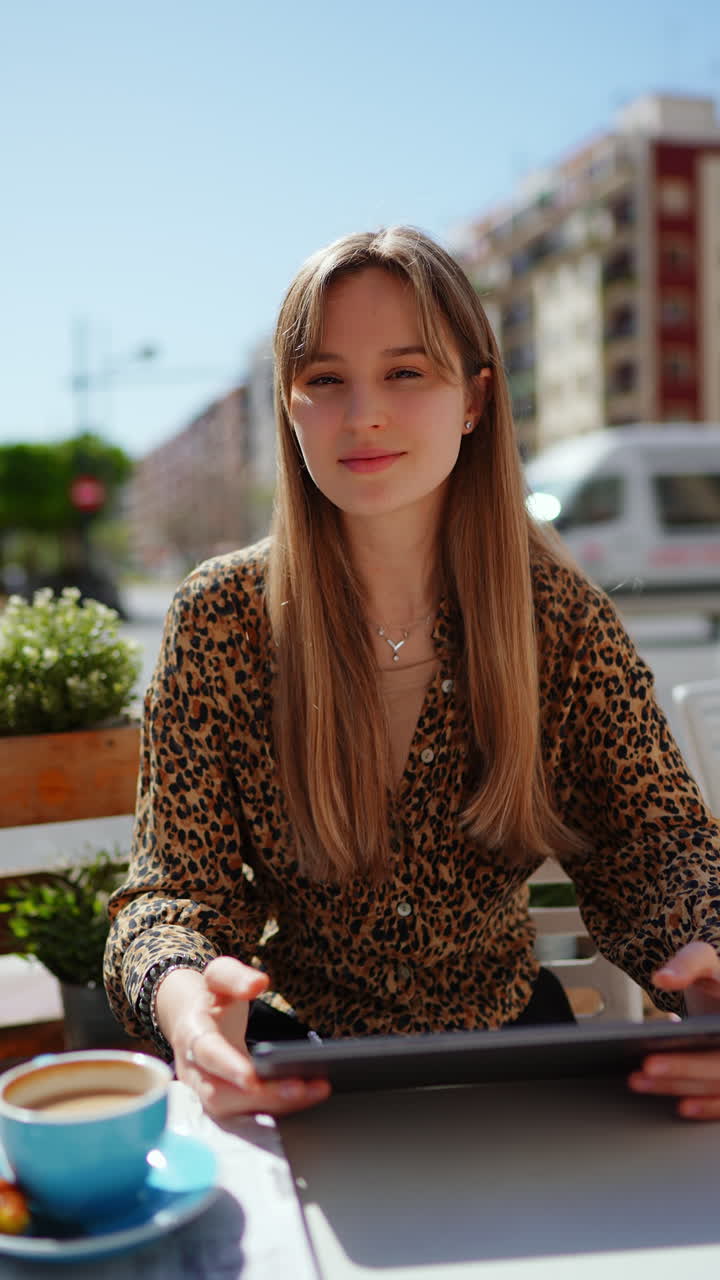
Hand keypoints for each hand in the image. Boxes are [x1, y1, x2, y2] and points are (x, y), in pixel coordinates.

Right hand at [167, 957, 329, 1119]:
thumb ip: (236, 976)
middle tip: (299, 1087)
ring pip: (236, 1110)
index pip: (208, 1054)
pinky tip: (310, 1094)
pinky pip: (250, 1112)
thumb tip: (257, 983)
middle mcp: (195, 1071)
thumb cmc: (211, 999)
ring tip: (316, 1089)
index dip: (228, 1067)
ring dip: (276, 1105)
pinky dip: (281, 1106)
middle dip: (260, 1096)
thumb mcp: (220, 976)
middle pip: (221, 1094)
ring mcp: (207, 1091)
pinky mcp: (226, 1103)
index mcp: (193, 1034)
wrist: (195, 1019)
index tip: (252, 1077)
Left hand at [628, 942, 719, 1119]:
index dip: (688, 1061)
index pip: (715, 1035)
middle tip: (644, 1068)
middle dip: (681, 1069)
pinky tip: (680, 1105)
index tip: (652, 1060)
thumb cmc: (717, 978)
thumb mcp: (704, 958)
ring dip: (682, 1087)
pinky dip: (707, 1106)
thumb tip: (662, 978)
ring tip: (640, 1081)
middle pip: (719, 1067)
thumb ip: (687, 964)